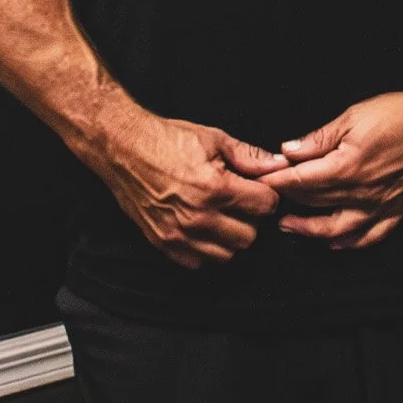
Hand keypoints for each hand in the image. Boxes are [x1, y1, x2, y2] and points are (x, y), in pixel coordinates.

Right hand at [89, 111, 283, 269]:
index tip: (259, 189)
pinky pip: (198, 263)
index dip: (267, 195)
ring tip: (223, 215)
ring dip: (230, 237)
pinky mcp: (163, 244)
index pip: (264, 207)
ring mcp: (179, 235)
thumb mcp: (214, 138)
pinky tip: (205, 229)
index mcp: (214, 189)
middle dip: (251, 219)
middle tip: (241, 202)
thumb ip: (249, 156)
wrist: (124, 150)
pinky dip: (207, 250)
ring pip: (226, 255)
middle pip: (249, 236)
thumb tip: (278, 165)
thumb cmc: (168, 140)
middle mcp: (198, 217)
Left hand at [260, 91, 402, 248]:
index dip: (276, 181)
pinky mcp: (395, 212)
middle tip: (267, 197)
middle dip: (286, 199)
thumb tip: (288, 151)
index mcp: (346, 168)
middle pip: (312, 202)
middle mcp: (360, 194)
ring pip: (335, 230)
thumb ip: (319, 139)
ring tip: (289, 227)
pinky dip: (348, 244)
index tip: (259, 181)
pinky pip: (368, 237)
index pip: (299, 181)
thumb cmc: (400, 114)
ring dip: (308, 231)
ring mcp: (378, 207)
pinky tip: (335, 243)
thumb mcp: (354, 116)